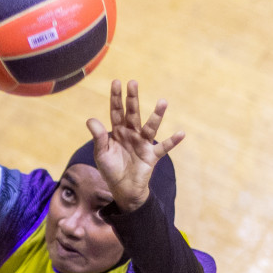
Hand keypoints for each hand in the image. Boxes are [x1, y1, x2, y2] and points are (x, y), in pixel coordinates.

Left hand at [86, 80, 183, 211]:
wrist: (123, 189)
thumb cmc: (111, 169)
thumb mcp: (101, 154)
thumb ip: (98, 137)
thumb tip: (91, 119)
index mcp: (117, 132)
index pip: (116, 112)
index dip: (116, 98)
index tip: (116, 82)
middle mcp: (131, 134)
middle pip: (132, 114)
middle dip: (132, 99)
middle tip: (133, 82)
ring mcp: (142, 143)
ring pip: (150, 127)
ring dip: (157, 115)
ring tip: (163, 101)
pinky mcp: (151, 155)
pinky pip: (164, 147)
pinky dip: (172, 141)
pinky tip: (181, 133)